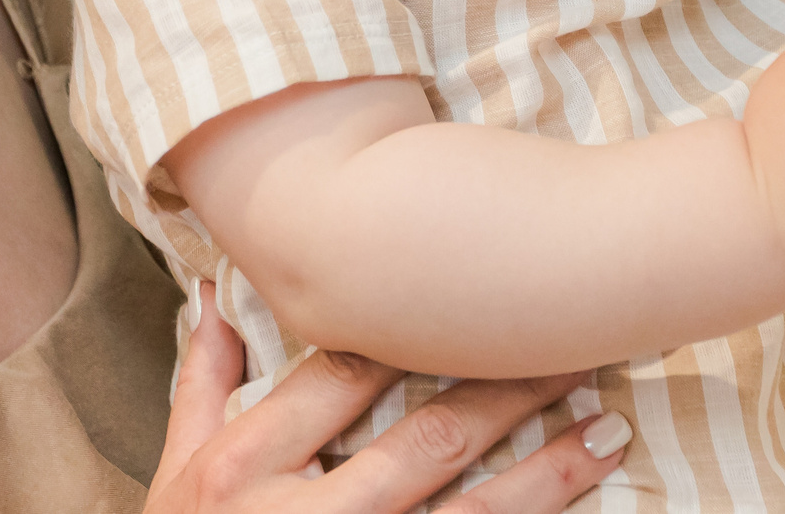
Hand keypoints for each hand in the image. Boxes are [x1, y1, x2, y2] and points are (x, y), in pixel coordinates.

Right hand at [147, 287, 630, 513]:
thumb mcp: (175, 475)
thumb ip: (203, 384)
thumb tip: (215, 291)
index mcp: (245, 468)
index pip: (343, 374)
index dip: (417, 327)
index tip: (480, 291)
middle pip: (427, 439)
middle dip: (509, 390)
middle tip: (577, 347)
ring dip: (550, 472)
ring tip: (609, 427)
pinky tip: (585, 503)